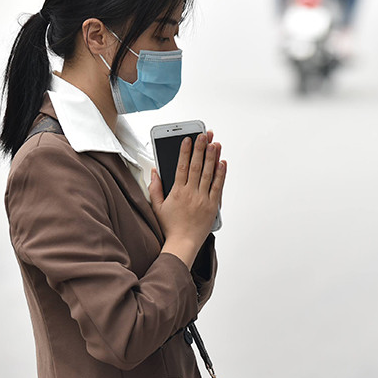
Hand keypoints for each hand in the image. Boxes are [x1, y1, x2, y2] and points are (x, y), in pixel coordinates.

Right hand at [149, 132, 225, 266]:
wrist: (183, 243)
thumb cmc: (170, 226)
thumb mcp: (157, 206)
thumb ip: (155, 187)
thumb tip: (155, 171)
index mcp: (177, 192)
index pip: (182, 166)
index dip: (185, 151)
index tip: (188, 139)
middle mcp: (191, 193)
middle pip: (197, 166)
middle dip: (201, 148)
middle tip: (204, 135)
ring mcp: (203, 199)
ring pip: (209, 174)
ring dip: (212, 157)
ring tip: (215, 143)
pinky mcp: (213, 205)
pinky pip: (218, 187)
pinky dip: (221, 174)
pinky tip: (222, 163)